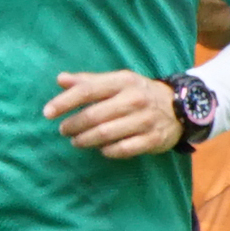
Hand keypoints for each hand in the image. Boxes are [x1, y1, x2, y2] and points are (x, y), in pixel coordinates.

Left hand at [48, 68, 185, 159]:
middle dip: (73, 125)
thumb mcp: (117, 81)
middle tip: (64, 130)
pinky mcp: (154, 139)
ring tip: (77, 141)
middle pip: (94, 116)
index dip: (64, 102)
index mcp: (123, 82)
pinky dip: (108, 151)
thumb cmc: (138, 93)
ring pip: (106, 134)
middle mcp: (135, 99)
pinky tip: (101, 149)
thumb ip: (88, 81)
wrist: (182, 106)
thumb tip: (60, 79)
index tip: (47, 113)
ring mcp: (146, 120)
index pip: (88, 90)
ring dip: (86, 140)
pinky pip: (124, 149)